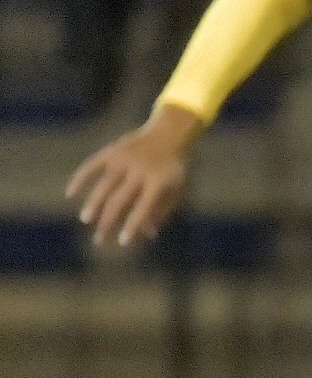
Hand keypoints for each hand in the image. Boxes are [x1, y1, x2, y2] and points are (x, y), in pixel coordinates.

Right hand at [68, 107, 202, 247]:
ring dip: (92, 204)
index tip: (122, 243)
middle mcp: (139, 171)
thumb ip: (162, 211)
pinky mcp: (111, 150)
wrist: (168, 134)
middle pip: (118, 200)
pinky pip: (91, 165)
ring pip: (103, 185)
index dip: (132, 226)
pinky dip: (79, 178)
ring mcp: (123, 159)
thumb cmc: (172, 168)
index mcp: (158, 182)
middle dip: (108, 221)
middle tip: (99, 238)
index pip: (143, 209)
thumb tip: (146, 235)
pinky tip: (70, 193)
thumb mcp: (175, 189)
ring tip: (86, 219)